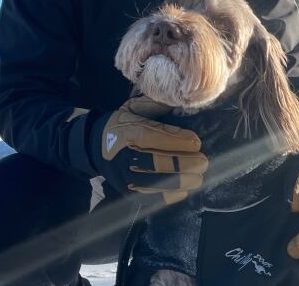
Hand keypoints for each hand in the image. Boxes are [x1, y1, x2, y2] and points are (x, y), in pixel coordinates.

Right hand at [88, 96, 208, 203]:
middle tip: (203, 161)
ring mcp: (128, 178)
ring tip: (198, 175)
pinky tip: (184, 187)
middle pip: (161, 164)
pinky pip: (156, 199)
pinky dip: (174, 194)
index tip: (196, 142)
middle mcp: (126, 158)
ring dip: (184, 181)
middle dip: (187, 163)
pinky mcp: (131, 194)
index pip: (154, 137)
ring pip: (161, 184)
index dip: (178, 141)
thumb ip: (156, 105)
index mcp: (128, 133)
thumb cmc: (122, 124)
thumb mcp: (134, 108)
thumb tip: (181, 100)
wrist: (95, 147)